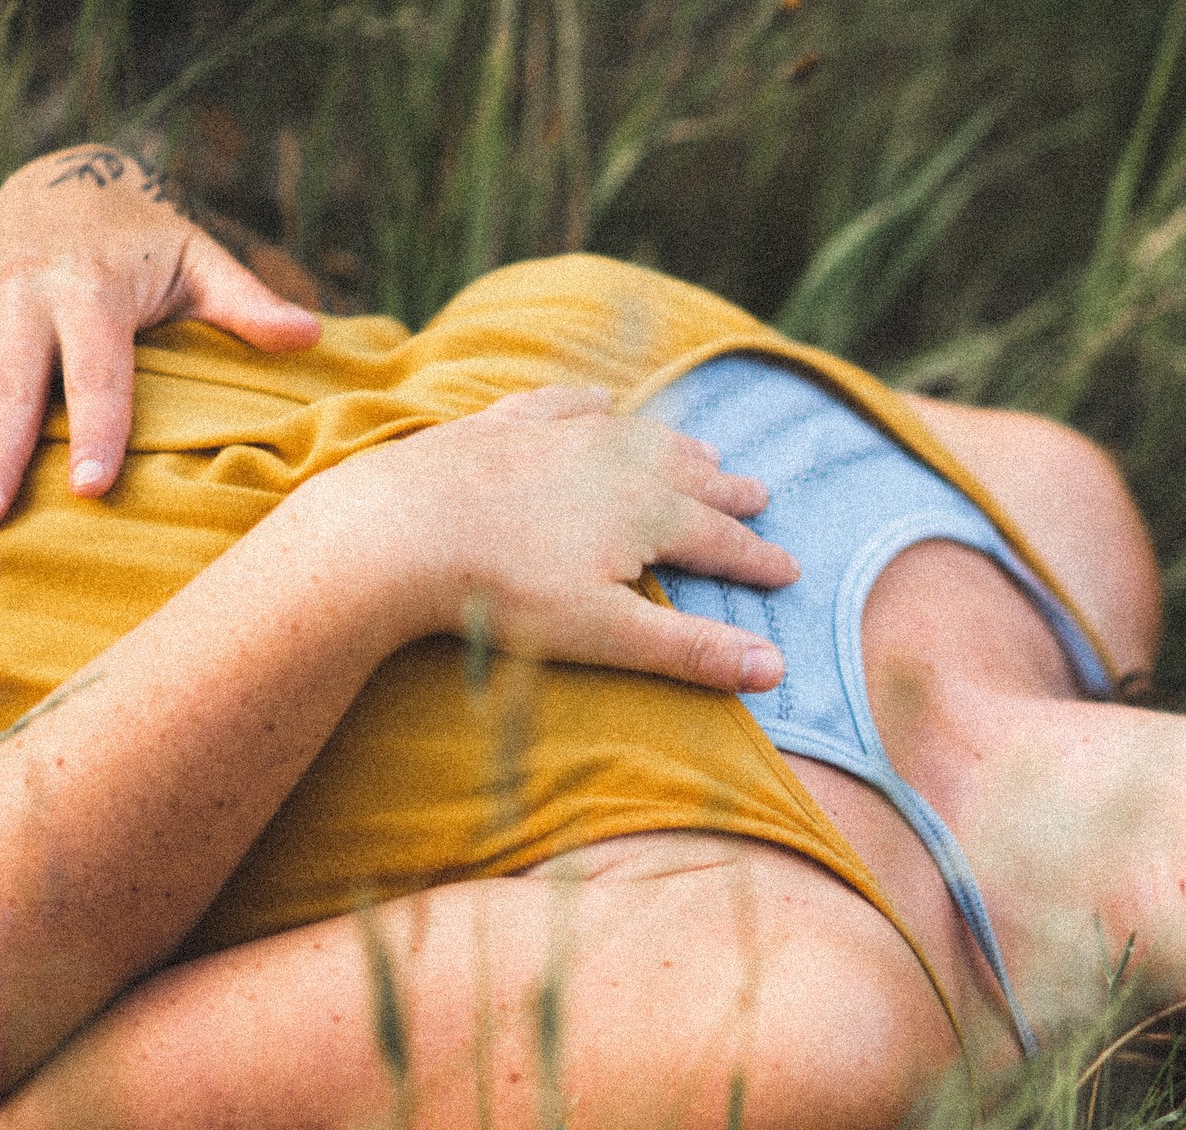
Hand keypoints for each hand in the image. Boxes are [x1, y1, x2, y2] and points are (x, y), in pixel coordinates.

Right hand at [0, 145, 321, 527]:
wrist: (70, 178)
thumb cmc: (151, 239)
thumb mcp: (202, 261)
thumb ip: (249, 305)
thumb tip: (313, 332)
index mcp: (91, 296)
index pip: (98, 376)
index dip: (97, 431)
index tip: (91, 487)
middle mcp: (23, 301)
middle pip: (11, 389)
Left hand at [280, 386, 800, 692]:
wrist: (397, 532)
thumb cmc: (505, 593)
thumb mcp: (608, 635)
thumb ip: (693, 651)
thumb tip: (776, 670)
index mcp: (647, 512)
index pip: (720, 541)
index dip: (757, 559)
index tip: (789, 571)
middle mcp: (613, 461)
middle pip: (688, 477)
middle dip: (728, 491)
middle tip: (760, 494)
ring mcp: (556, 436)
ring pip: (635, 436)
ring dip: (675, 445)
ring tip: (702, 450)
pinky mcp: (502, 427)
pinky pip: (562, 405)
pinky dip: (591, 405)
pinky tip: (599, 403)